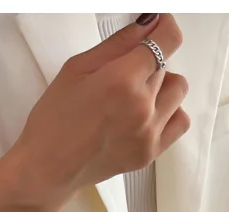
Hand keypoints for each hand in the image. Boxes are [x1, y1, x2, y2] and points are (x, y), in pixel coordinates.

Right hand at [0, 14, 187, 211]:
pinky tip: (147, 114)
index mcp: (123, 80)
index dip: (164, 26)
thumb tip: (147, 24)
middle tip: (121, 74)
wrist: (48, 169)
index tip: (157, 26)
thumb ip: (117, 44)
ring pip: (177, 91)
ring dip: (161, 86)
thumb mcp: (76, 70)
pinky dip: (169, 112)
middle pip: (167, 65)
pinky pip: (180, 121)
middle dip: (148, 62)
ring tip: (134, 97)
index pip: (168, 39)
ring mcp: (149, 133)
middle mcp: (142, 106)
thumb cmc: (53, 121)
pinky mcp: (150, 153)